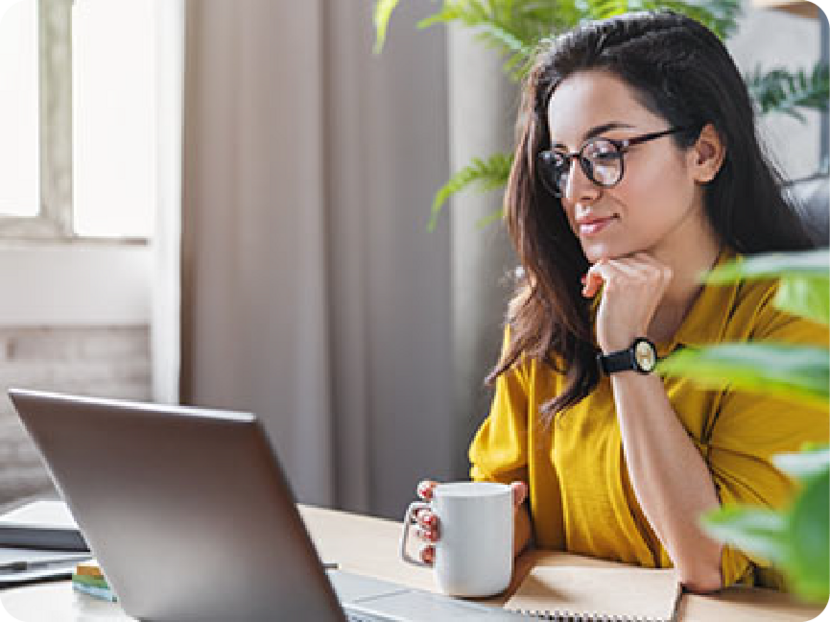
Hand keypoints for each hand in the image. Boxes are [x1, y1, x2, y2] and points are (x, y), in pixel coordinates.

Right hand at [413, 479, 527, 565]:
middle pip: (423, 513)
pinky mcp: (445, 555)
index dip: (425, 489)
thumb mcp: (504, 506)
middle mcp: (442, 518)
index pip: (432, 491)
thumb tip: (520, 487)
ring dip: (422, 534)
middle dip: (423, 516)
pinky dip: (426, 555)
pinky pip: (429, 555)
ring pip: (423, 533)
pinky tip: (431, 555)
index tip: (427, 491)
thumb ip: (513, 496)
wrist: (504, 543)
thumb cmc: (497, 519)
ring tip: (433, 537)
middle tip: (434, 520)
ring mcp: (442, 537)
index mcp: (451, 500)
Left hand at [582, 253, 672, 352]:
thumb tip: (609, 251)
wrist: (625, 343)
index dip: (620, 267)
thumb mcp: (641, 288)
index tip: (612, 282)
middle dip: (607, 271)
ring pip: (608, 261)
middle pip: (621, 256)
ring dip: (597, 275)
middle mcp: (654, 271)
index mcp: (664, 271)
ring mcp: (637, 277)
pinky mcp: (619, 283)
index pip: (634, 254)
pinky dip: (591, 278)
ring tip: (597, 291)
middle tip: (601, 287)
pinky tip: (591, 292)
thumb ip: (634, 268)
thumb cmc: (629, 316)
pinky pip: (598, 267)